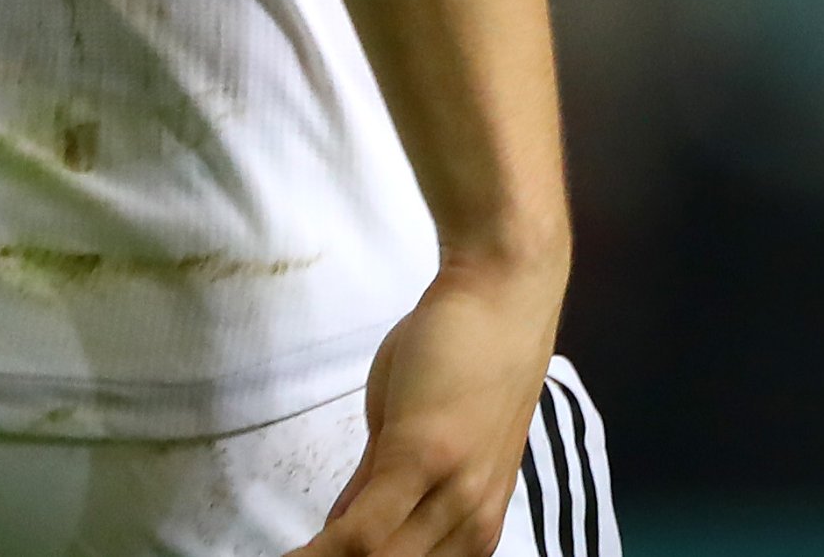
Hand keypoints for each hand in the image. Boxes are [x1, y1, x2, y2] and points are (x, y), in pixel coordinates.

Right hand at [287, 251, 567, 556]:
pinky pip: (359, 534)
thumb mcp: (423, 443)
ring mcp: (452, 492)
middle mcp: (472, 523)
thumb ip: (380, 493)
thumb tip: (340, 534)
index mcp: (474, 527)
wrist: (506, 294)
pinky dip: (317, 554)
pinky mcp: (423, 458)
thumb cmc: (466, 360)